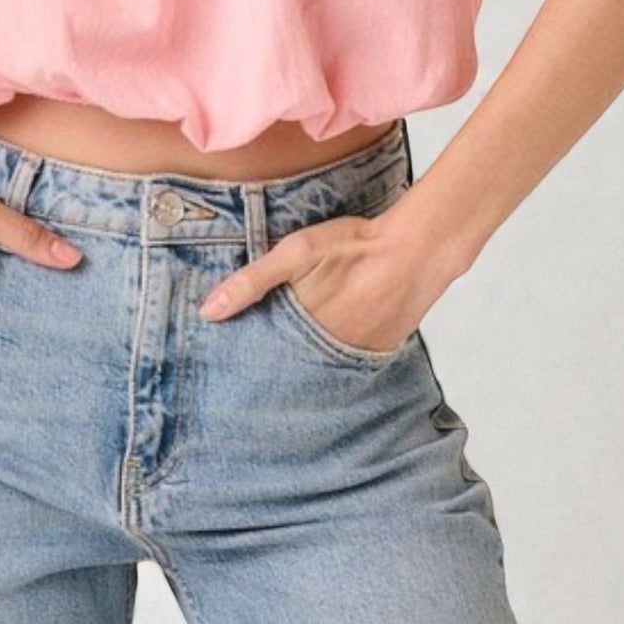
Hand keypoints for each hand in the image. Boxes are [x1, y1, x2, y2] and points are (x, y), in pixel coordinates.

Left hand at [199, 209, 450, 354]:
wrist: (415, 251)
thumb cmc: (352, 246)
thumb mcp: (295, 254)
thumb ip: (251, 282)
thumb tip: (207, 312)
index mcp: (301, 330)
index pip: (263, 360)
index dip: (247, 362)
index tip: (228, 368)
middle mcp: (326, 353)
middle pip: (289, 370)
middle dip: (271, 370)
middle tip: (250, 378)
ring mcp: (353, 358)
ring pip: (317, 371)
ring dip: (301, 369)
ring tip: (285, 365)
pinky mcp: (375, 355)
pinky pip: (345, 367)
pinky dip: (332, 362)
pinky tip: (323, 351)